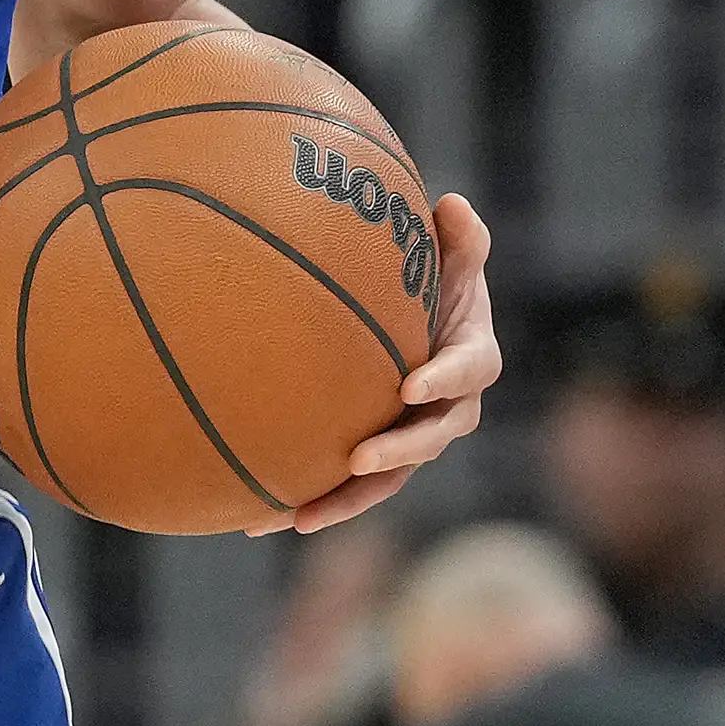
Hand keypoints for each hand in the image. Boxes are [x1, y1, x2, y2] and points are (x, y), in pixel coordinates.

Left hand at [292, 191, 498, 531]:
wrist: (412, 316)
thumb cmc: (433, 277)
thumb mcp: (450, 253)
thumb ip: (459, 236)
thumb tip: (454, 204)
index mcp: (470, 357)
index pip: (469, 371)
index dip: (445, 380)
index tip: (413, 384)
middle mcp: (447, 407)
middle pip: (431, 438)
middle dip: (398, 452)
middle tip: (360, 459)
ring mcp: (412, 436)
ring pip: (386, 478)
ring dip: (346, 501)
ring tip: (300, 517)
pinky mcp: (376, 456)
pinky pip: (346, 486)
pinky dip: (307, 502)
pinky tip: (254, 521)